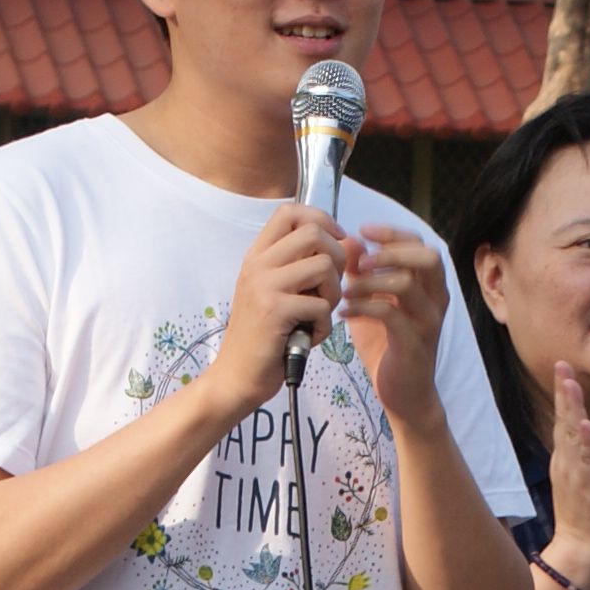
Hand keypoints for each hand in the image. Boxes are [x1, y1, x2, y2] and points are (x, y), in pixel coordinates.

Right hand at [207, 204, 346, 414]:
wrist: (236, 377)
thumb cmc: (265, 337)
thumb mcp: (281, 293)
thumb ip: (308, 267)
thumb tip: (353, 241)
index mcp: (258, 256)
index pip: (290, 212)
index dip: (321, 220)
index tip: (334, 243)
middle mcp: (258, 264)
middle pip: (313, 232)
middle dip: (337, 258)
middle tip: (330, 287)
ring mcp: (264, 286)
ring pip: (324, 265)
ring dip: (333, 292)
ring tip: (319, 314)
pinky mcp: (275, 311)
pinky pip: (321, 305)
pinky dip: (324, 325)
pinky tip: (309, 337)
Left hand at [343, 223, 453, 427]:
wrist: (405, 396)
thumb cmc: (388, 347)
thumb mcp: (373, 304)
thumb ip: (362, 275)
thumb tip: (348, 242)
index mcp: (429, 287)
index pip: (420, 244)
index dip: (393, 233)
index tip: (363, 230)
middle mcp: (435, 300)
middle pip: (427, 257)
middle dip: (390, 250)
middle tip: (359, 260)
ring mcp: (428, 322)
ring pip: (407, 283)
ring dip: (369, 281)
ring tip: (345, 289)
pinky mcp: (414, 343)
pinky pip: (390, 314)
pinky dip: (362, 308)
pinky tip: (343, 314)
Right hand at [540, 366, 589, 589]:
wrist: (582, 547)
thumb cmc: (586, 514)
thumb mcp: (583, 477)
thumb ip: (583, 455)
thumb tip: (586, 436)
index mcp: (567, 459)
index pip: (564, 421)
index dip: (564, 395)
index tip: (564, 369)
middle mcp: (567, 463)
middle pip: (564, 421)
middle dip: (563, 392)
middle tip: (562, 365)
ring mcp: (575, 474)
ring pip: (572, 436)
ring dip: (571, 409)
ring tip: (570, 385)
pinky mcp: (587, 488)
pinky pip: (586, 462)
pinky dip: (585, 443)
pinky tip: (586, 426)